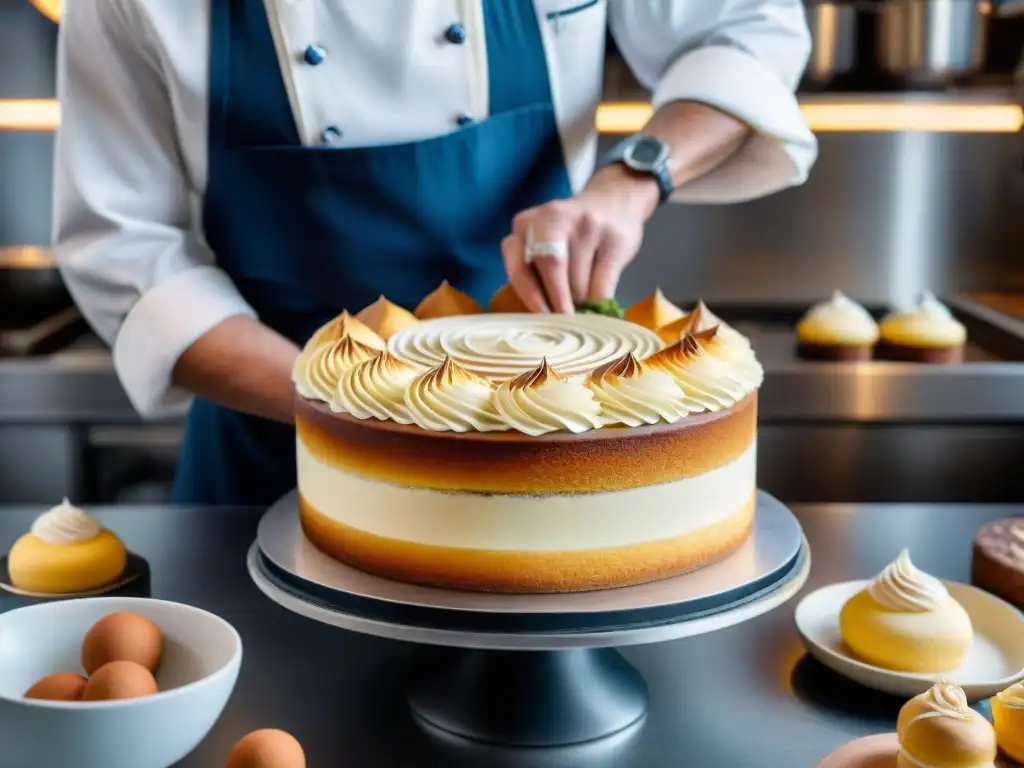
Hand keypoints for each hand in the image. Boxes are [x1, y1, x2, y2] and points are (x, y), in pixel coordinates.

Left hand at [501, 166, 657, 312]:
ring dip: (580, 302)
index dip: (531, 295)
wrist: (613, 202)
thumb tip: (540, 319)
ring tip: (582, 304)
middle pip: (551, 267)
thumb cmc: (568, 235)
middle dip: (558, 300)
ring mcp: (587, 225)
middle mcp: (554, 217)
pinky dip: (599, 301)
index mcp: (525, 224)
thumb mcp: (539, 242)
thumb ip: (532, 270)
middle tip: (564, 322)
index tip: (541, 316)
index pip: (521, 266)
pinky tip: (599, 302)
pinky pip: (603, 284)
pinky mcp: (615, 239)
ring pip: (578, 281)